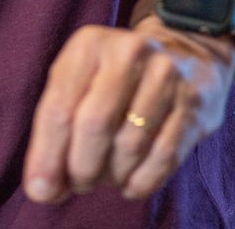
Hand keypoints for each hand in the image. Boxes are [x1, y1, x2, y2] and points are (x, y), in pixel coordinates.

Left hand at [22, 18, 234, 203]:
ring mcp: (166, 77)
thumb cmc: (115, 75)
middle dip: (81, 167)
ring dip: (112, 175)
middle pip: (95, 125)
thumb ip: (56, 128)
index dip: (47, 154)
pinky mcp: (194, 105)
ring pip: (130, 145)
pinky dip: (143, 181)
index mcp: (89, 45)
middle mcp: (129, 53)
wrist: (184, 53)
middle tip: (79, 184)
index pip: (60, 107)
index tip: (40, 190)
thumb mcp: (79, 80)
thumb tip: (43, 188)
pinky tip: (130, 186)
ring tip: (105, 178)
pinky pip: (165, 156)